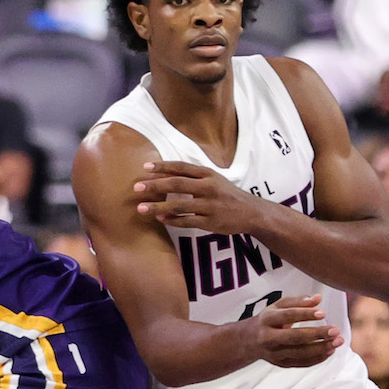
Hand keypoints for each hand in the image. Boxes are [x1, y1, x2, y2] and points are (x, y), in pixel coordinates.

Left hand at [133, 161, 258, 234]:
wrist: (251, 212)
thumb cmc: (227, 194)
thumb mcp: (214, 179)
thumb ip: (193, 177)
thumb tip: (166, 174)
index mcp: (208, 174)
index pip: (181, 167)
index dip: (163, 166)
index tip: (145, 167)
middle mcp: (208, 187)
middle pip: (177, 185)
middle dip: (155, 186)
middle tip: (136, 187)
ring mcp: (209, 205)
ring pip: (179, 206)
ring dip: (158, 207)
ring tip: (141, 208)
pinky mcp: (211, 222)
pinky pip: (187, 221)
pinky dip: (172, 221)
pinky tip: (160, 219)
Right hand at [243, 294, 342, 367]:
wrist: (250, 341)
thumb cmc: (269, 319)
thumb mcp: (278, 306)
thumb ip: (298, 301)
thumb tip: (318, 298)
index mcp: (267, 319)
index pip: (288, 316)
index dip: (305, 314)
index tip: (323, 313)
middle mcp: (268, 338)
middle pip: (294, 337)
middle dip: (316, 334)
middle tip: (335, 330)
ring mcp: (274, 353)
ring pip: (300, 353)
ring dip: (321, 348)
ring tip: (338, 341)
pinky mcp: (281, 364)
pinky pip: (301, 363)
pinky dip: (317, 358)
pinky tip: (330, 351)